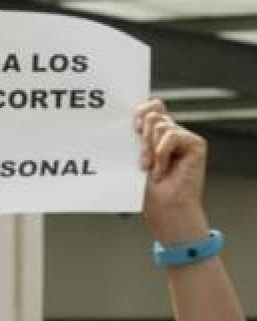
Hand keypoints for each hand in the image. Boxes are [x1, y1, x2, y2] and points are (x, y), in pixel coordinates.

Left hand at [137, 100, 209, 245]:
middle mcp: (170, 133)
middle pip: (153, 111)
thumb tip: (131, 118)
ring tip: (151, 168)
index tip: (132, 127)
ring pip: (159, 125)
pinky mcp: (196, 144)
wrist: (164, 208)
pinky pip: (170, 136)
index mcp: (155, 135)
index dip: (140, 110)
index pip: (150, 106)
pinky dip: (162, 154)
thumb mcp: (134, 158)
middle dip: (141, 135)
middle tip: (141, 158)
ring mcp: (184, 137)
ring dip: (150, 150)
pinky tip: (162, 170)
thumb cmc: (147, 191)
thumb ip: (136, 137)